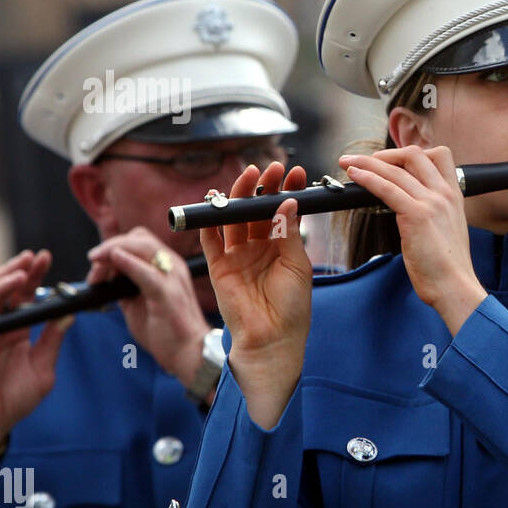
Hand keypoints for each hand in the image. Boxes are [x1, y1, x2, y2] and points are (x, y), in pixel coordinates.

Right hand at [0, 250, 73, 462]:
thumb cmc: (16, 398)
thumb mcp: (43, 367)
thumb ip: (52, 341)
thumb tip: (69, 314)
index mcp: (18, 328)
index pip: (26, 295)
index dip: (34, 276)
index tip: (46, 258)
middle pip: (6, 290)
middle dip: (19, 270)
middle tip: (34, 257)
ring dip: (1, 283)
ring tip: (18, 272)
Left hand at [85, 227, 211, 384]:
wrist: (188, 353)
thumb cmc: (167, 332)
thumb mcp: (139, 304)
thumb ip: (124, 288)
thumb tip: (105, 279)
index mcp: (167, 267)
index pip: (139, 241)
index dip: (114, 248)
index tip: (96, 266)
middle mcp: (172, 266)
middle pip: (138, 237)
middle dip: (110, 246)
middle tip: (93, 265)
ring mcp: (172, 277)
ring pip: (142, 246)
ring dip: (113, 251)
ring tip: (97, 269)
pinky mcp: (167, 293)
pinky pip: (145, 271)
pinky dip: (128, 263)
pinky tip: (114, 261)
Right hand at [198, 163, 311, 428]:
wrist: (272, 339)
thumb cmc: (291, 307)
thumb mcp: (297, 265)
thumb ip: (289, 233)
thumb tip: (288, 201)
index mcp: (281, 247)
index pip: (281, 211)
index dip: (287, 191)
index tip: (296, 172)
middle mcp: (258, 248)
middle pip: (257, 210)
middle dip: (263, 187)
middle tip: (273, 168)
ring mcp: (237, 256)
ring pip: (234, 219)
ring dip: (240, 196)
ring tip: (251, 176)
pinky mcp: (218, 266)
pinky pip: (210, 239)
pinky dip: (210, 220)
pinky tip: (217, 200)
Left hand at [338, 145, 486, 334]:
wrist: (455, 286)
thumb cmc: (448, 267)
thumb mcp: (448, 231)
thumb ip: (435, 214)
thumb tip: (414, 211)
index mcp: (454, 196)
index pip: (439, 155)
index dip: (414, 155)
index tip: (395, 163)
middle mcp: (445, 194)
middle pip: (415, 155)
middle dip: (387, 154)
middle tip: (367, 162)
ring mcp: (432, 202)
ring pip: (395, 170)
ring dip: (366, 162)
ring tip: (348, 162)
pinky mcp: (416, 215)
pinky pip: (387, 188)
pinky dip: (367, 177)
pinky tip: (354, 175)